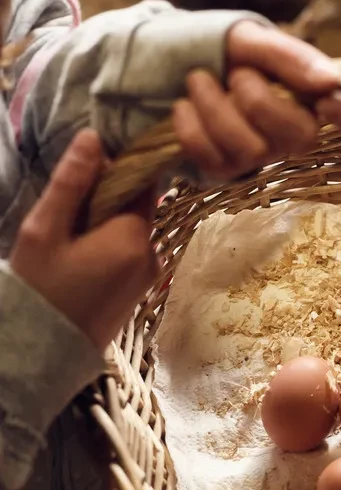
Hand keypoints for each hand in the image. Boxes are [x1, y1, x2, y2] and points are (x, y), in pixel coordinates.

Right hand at [11, 129, 158, 350]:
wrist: (43, 352)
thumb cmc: (39, 289)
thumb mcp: (44, 230)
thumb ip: (71, 183)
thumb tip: (95, 137)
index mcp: (132, 238)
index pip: (142, 183)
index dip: (116, 169)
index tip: (86, 171)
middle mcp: (152, 255)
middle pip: (138, 206)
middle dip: (107, 198)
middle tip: (68, 210)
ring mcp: (150, 275)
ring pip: (133, 228)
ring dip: (106, 222)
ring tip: (69, 236)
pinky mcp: (141, 289)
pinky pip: (131, 251)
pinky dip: (110, 243)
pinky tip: (80, 255)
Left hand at [172, 20, 340, 178]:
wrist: (171, 60)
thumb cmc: (224, 49)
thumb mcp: (253, 38)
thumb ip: (290, 56)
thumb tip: (331, 81)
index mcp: (310, 96)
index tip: (328, 100)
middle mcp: (293, 132)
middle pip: (300, 137)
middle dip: (259, 101)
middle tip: (236, 74)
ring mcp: (260, 156)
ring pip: (252, 150)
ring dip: (215, 107)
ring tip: (198, 79)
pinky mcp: (226, 170)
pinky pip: (213, 159)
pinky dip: (191, 125)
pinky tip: (185, 105)